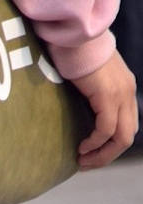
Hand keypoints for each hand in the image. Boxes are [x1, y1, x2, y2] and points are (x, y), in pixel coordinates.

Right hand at [72, 51, 138, 169]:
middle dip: (107, 156)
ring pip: (120, 137)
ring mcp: (121, 94)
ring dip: (102, 154)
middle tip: (86, 163)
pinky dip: (94, 142)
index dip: (110, 147)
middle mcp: (128, 93)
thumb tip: (82, 121)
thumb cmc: (75, 59)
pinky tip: (82, 146)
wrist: (76, 39)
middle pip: (127, 137)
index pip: (127, 127)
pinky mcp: (109, 95)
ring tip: (83, 159)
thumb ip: (93, 99)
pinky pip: (105, 129)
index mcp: (126, 90)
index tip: (91, 155)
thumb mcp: (90, 83)